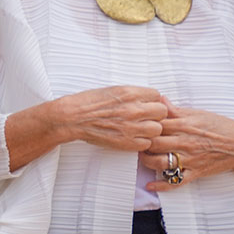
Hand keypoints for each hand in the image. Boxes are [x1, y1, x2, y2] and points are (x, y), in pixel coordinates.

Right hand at [50, 85, 170, 151]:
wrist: (72, 118)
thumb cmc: (88, 103)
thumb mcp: (113, 90)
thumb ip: (133, 95)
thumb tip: (148, 99)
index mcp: (130, 93)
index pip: (157, 95)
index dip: (151, 101)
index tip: (145, 104)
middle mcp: (133, 109)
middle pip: (161, 112)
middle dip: (154, 114)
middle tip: (144, 117)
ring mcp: (131, 127)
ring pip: (157, 129)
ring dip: (150, 129)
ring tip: (138, 128)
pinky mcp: (127, 142)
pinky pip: (146, 143)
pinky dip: (141, 142)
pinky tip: (131, 137)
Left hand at [139, 107, 233, 197]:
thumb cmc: (221, 127)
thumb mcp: (198, 114)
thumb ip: (176, 110)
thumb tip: (159, 99)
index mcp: (184, 125)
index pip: (154, 125)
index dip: (143, 126)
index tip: (136, 126)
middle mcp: (184, 142)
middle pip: (153, 144)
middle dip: (141, 144)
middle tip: (136, 143)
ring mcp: (189, 159)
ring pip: (160, 162)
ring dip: (147, 162)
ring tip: (144, 158)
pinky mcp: (195, 172)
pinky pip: (175, 182)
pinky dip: (161, 185)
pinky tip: (150, 185)